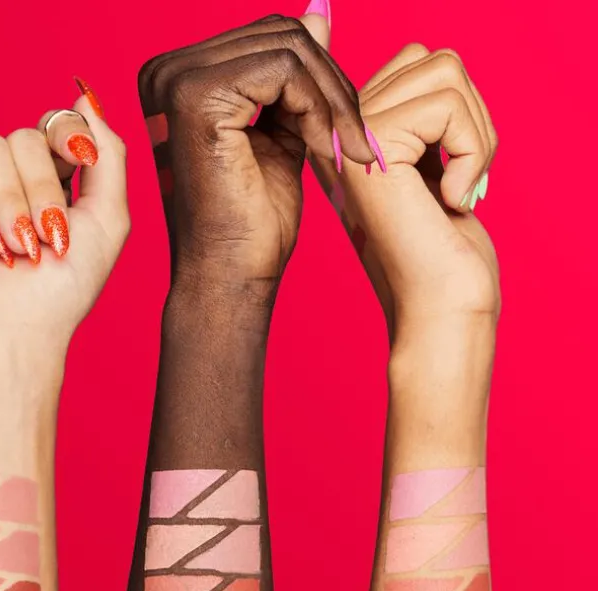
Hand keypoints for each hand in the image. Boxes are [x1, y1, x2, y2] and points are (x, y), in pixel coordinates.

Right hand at [0, 83, 128, 355]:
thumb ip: (109, 157)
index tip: (81, 160)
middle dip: (45, 188)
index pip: (51, 128)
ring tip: (19, 250)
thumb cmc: (64, 289)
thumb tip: (84, 98)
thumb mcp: (109, 220)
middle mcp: (3, 185)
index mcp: (45, 186)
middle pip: (24, 136)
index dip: (67, 136)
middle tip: (49, 237)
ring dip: (14, 203)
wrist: (16, 334)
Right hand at [139, 14, 373, 298]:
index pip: (269, 37)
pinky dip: (319, 109)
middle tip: (355, 142)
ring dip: (332, 102)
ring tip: (343, 151)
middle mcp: (168, 70)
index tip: (346, 130)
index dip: (320, 78)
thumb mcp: (281, 134)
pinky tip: (325, 151)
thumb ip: (294, 79)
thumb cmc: (250, 224)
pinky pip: (285, 70)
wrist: (229, 278)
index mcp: (180, 78)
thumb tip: (319, 13)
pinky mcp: (196, 97)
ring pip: (289, 47)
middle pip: (280, 33)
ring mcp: (176, 80)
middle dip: (332, 88)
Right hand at [311, 44, 499, 332]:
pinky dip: (474, 149)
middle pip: (431, 59)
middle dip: (473, 116)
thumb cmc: (443, 252)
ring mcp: (350, 139)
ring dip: (476, 132)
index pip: (415, 63)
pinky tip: (453, 198)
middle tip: (467, 177)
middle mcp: (340, 133)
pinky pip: (447, 104)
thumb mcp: (434, 165)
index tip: (459, 169)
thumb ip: (422, 116)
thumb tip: (436, 65)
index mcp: (351, 137)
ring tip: (460, 187)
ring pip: (443, 71)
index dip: (457, 110)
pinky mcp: (370, 148)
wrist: (438, 305)